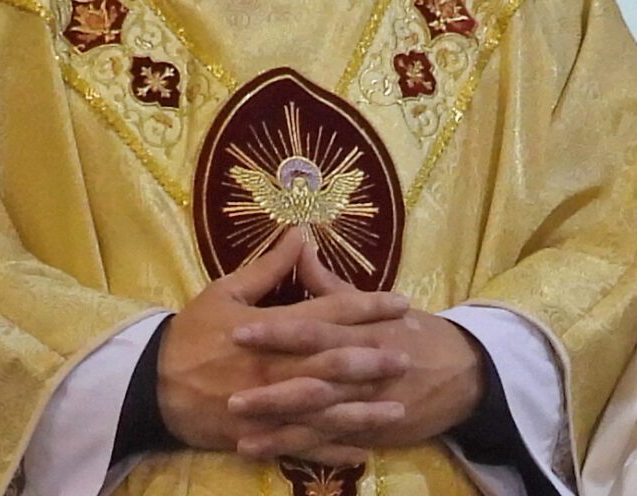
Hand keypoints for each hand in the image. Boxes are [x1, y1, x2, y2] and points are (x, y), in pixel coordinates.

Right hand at [157, 231, 408, 454]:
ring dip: (363, 407)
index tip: (399, 302)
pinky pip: (304, 445)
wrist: (154, 385)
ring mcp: (271, 406)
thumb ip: (269, 267)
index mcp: (271, 328)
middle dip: (374, 357)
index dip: (367, 307)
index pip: (329, 313)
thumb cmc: (192, 332)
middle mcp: (278, 368)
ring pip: (326, 408)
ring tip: (397, 406)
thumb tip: (300, 234)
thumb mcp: (226, 291)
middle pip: (335, 362)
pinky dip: (333, 449)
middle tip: (408, 353)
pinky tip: (362, 450)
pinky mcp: (262, 434)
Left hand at [229, 245, 485, 462]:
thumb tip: (299, 245)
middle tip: (229, 390)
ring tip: (239, 426)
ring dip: (279, 424)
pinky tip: (264, 450)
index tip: (238, 331)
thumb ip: (330, 284)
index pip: (314, 329)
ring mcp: (367, 406)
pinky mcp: (371, 433)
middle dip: (272, 388)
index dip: (277, 332)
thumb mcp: (374, 304)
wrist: (464, 372)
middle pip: (312, 379)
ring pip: (318, 418)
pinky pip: (330, 443)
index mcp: (360, 331)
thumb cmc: (411, 330)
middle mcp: (362, 370)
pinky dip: (299, 448)